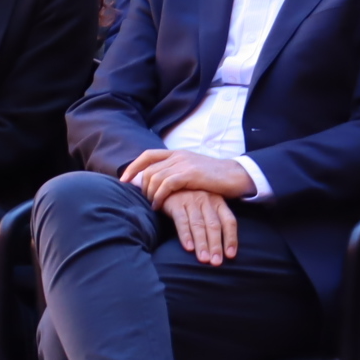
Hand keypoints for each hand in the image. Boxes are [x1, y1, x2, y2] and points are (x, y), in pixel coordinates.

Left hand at [120, 148, 254, 203]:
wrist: (236, 176)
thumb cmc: (214, 178)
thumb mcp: (192, 171)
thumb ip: (175, 173)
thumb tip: (156, 184)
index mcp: (177, 153)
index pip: (147, 155)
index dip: (133, 167)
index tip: (123, 180)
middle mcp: (178, 155)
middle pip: (148, 169)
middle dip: (141, 186)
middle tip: (145, 200)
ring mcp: (184, 163)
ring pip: (154, 177)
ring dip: (149, 194)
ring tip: (152, 205)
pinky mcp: (190, 174)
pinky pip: (165, 185)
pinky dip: (158, 196)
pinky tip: (159, 206)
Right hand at [161, 190, 238, 264]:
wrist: (168, 183)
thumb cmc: (191, 198)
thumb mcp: (206, 205)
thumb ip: (214, 220)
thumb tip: (224, 247)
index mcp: (218, 201)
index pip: (229, 221)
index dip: (231, 238)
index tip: (231, 255)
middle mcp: (207, 200)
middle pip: (214, 225)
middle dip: (216, 245)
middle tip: (216, 263)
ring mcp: (191, 201)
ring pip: (199, 225)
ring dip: (202, 244)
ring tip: (204, 259)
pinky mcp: (176, 203)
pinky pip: (182, 221)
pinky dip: (185, 235)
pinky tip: (188, 247)